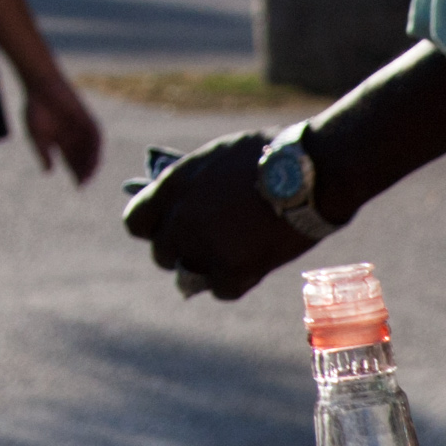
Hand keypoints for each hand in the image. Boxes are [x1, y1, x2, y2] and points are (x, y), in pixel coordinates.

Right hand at [22, 76, 104, 183]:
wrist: (42, 86)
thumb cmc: (36, 110)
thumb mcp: (37, 135)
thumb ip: (43, 153)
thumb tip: (49, 172)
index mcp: (62, 142)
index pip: (73, 162)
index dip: (76, 174)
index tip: (78, 186)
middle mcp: (74, 137)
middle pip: (84, 158)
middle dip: (85, 170)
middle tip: (85, 182)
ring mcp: (82, 128)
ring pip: (91, 148)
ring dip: (92, 161)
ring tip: (90, 172)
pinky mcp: (87, 118)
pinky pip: (96, 135)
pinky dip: (96, 146)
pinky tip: (95, 156)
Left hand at [121, 128, 308, 300]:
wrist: (310, 172)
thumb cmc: (270, 154)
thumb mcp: (218, 158)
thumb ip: (192, 184)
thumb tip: (180, 205)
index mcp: (173, 187)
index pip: (136, 222)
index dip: (152, 228)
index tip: (168, 228)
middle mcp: (181, 221)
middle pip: (162, 254)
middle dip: (181, 251)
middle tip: (206, 246)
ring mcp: (205, 248)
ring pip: (187, 277)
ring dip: (204, 271)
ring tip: (226, 261)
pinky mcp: (234, 271)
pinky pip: (220, 290)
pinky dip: (233, 282)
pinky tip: (248, 268)